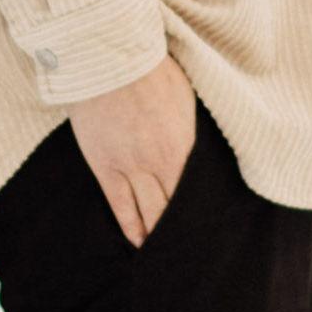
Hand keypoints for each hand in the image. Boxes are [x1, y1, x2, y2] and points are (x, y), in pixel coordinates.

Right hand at [70, 57, 199, 250]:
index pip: (195, 193)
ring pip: (147, 212)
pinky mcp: (105, 166)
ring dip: (156, 235)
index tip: (207, 232)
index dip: (200, 215)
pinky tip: (137, 242)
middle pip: (172, 208)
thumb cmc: (150, 67)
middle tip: (190, 254)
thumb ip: (191, 126)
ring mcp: (130, 167)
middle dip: (180, 231)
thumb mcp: (185, 95)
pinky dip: (130, 227)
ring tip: (163, 254)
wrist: (109, 57)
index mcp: (184, 146)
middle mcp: (160, 163)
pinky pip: (119, 206)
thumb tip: (199, 143)